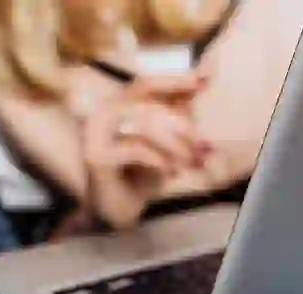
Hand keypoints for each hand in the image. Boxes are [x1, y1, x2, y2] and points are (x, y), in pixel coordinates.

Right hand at [80, 72, 213, 227]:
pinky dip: (159, 160)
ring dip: (174, 145)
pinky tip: (169, 172)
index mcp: (117, 104)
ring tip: (188, 162)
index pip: (146, 84)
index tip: (204, 81)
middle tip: (202, 145)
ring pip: (143, 125)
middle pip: (148, 105)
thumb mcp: (167, 139)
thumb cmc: (143, 173)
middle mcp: (101, 114)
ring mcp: (95, 135)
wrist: (119, 212)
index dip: (174, 81)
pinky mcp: (96, 157)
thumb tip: (207, 73)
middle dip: (181, 125)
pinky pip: (136, 149)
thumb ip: (182, 108)